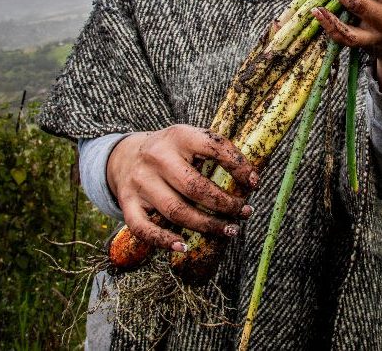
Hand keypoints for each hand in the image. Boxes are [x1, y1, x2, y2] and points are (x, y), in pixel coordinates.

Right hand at [106, 124, 258, 251]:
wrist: (127, 155)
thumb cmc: (172, 151)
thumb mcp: (191, 139)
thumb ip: (215, 152)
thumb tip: (250, 179)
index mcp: (179, 136)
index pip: (214, 147)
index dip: (238, 166)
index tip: (254, 182)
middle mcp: (157, 157)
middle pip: (196, 188)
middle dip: (225, 204)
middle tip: (244, 212)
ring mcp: (140, 181)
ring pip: (177, 212)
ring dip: (207, 225)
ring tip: (230, 229)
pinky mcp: (128, 202)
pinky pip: (144, 228)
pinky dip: (163, 241)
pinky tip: (183, 246)